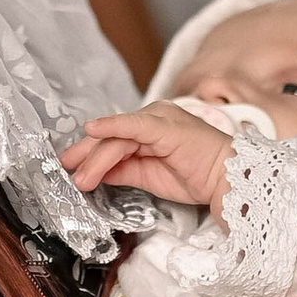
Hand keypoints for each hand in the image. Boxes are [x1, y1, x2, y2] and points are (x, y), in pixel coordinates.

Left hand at [59, 101, 233, 205]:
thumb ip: (123, 170)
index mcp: (150, 128)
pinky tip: (92, 129)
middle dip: (87, 156)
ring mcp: (159, 119)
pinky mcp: (164, 125)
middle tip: (69, 173)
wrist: (228, 179)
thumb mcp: (148, 176)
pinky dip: (111, 126)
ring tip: (81, 177)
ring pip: (117, 138)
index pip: (112, 140)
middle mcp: (153, 118)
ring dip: (95, 158)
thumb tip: (96, 173)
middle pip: (110, 138)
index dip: (90, 154)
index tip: (71, 167)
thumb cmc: (197, 176)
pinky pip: (132, 126)